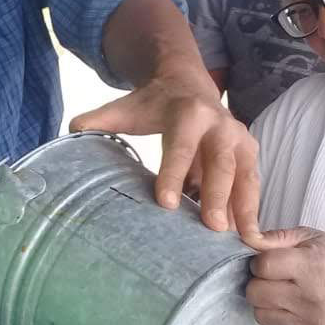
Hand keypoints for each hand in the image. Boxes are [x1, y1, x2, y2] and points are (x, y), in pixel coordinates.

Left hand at [69, 69, 260, 237]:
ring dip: (246, 209)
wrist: (188, 84)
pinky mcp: (250, 155)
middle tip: (212, 227)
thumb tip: (71, 133)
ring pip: (246, 176)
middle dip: (219, 196)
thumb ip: (100, 120)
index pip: (181, 147)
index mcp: (188, 114)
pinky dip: (252, 211)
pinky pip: (253, 185)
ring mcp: (240, 140)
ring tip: (244, 241)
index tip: (166, 203)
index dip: (174, 174)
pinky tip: (249, 239)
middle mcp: (220, 125)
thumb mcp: (126, 108)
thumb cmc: (154, 104)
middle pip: (221, 163)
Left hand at [246, 227, 324, 324]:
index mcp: (311, 266)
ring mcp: (311, 321)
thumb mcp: (309, 237)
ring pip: (260, 313)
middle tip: (274, 277)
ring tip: (281, 291)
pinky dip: (277, 315)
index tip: (269, 261)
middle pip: (256, 293)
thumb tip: (246, 239)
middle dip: (258, 282)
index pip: (263, 266)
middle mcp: (311, 297)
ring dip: (264, 301)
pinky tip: (292, 305)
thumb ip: (275, 237)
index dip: (259, 262)